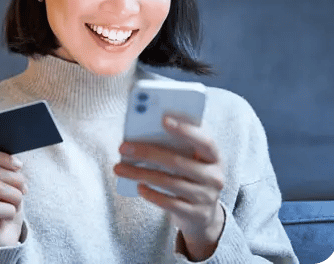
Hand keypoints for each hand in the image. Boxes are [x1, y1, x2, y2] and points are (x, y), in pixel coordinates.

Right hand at [0, 149, 27, 246]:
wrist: (1, 242)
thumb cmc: (3, 211)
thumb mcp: (5, 187)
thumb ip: (5, 173)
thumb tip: (16, 164)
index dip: (1, 157)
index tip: (18, 166)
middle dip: (16, 180)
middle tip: (24, 190)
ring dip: (16, 196)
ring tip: (16, 205)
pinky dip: (10, 211)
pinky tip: (9, 216)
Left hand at [113, 114, 225, 260]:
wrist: (204, 215)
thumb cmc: (191, 175)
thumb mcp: (192, 159)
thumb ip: (178, 144)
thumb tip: (147, 127)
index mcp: (214, 157)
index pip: (205, 141)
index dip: (186, 131)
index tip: (163, 119)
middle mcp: (214, 177)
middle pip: (178, 162)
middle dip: (147, 153)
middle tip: (123, 147)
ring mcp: (205, 198)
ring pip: (169, 183)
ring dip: (140, 174)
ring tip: (119, 168)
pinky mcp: (195, 215)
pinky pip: (169, 203)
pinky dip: (151, 194)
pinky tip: (138, 186)